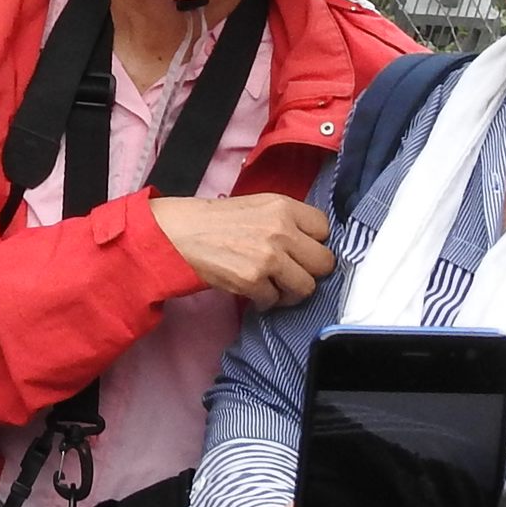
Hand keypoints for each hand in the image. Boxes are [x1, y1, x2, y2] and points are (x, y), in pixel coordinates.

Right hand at [151, 193, 334, 305]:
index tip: (303, 249)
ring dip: (290, 291)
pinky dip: (265, 300)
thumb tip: (312, 245)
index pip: (324, 228)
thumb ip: (287, 220)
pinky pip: (276, 301)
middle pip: (324, 262)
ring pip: (306, 287)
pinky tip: (252, 290)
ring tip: (273, 285)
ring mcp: (268, 257)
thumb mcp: (257, 206)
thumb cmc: (217, 220)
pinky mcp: (253, 281)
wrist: (180, 233)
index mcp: (283, 206)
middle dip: (309, 271)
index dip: (315, 242)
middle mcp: (281, 230)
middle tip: (292, 272)